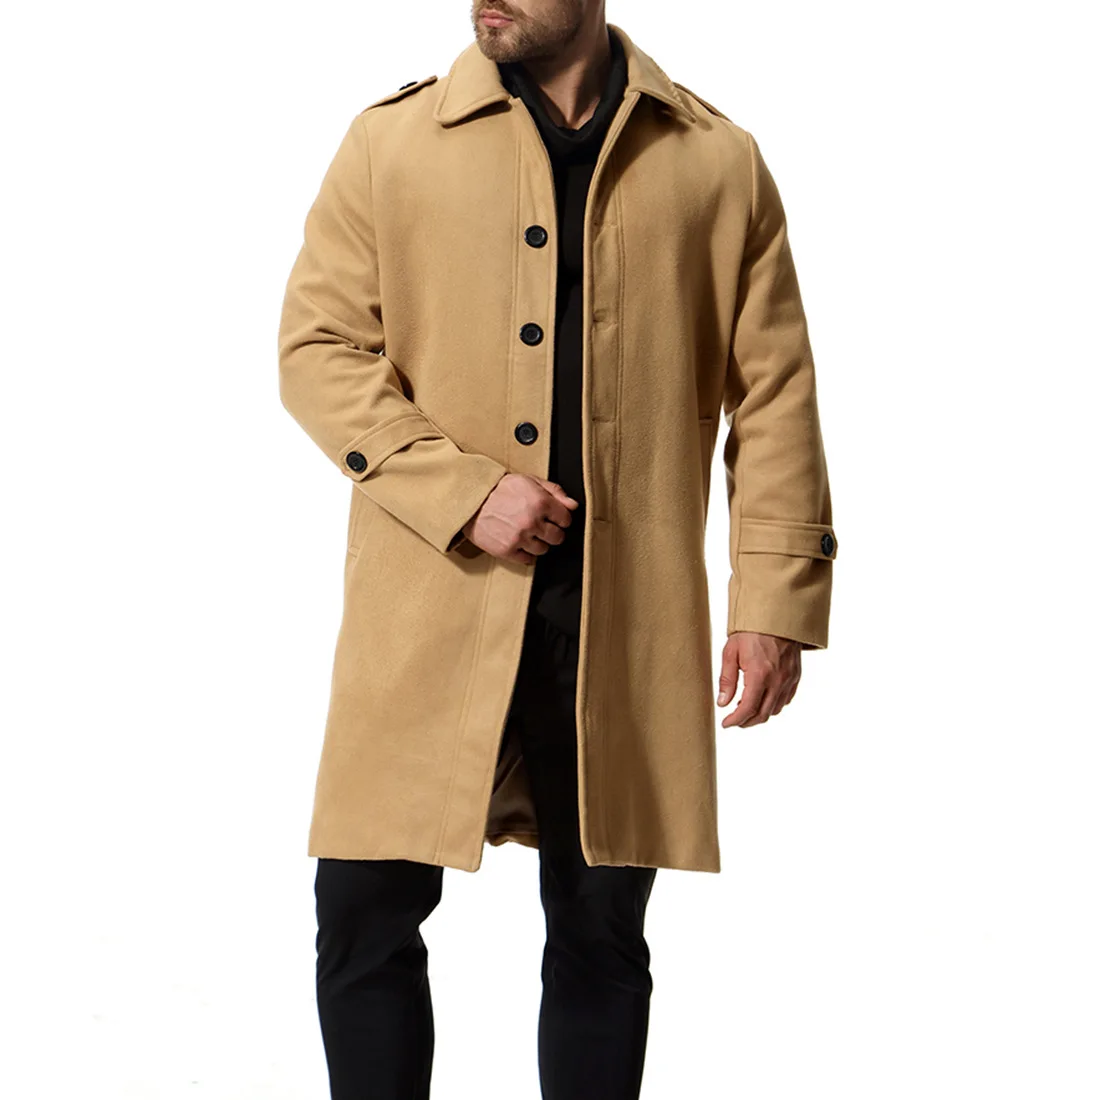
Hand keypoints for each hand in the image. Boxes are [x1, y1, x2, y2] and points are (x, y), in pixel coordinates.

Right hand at [462, 474, 578, 564]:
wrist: (472, 500)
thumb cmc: (500, 489)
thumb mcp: (530, 481)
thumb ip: (555, 492)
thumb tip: (573, 505)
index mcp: (540, 503)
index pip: (566, 520)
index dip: (560, 518)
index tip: (553, 517)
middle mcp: (532, 522)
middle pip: (558, 537)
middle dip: (552, 532)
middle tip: (541, 526)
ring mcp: (520, 538)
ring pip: (543, 549)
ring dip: (539, 542)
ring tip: (528, 533)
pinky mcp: (507, 551)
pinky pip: (528, 559)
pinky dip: (526, 553)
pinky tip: (520, 542)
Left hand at [717, 631, 801, 727]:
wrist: (776, 615)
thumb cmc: (751, 631)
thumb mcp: (731, 652)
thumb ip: (727, 680)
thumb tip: (723, 703)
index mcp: (760, 674)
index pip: (748, 709)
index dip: (735, 720)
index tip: (726, 723)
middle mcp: (777, 680)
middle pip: (762, 715)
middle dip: (746, 722)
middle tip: (734, 720)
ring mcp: (789, 679)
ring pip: (775, 710)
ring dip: (759, 714)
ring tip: (746, 708)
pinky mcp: (795, 676)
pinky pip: (785, 700)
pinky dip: (773, 705)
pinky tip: (762, 699)